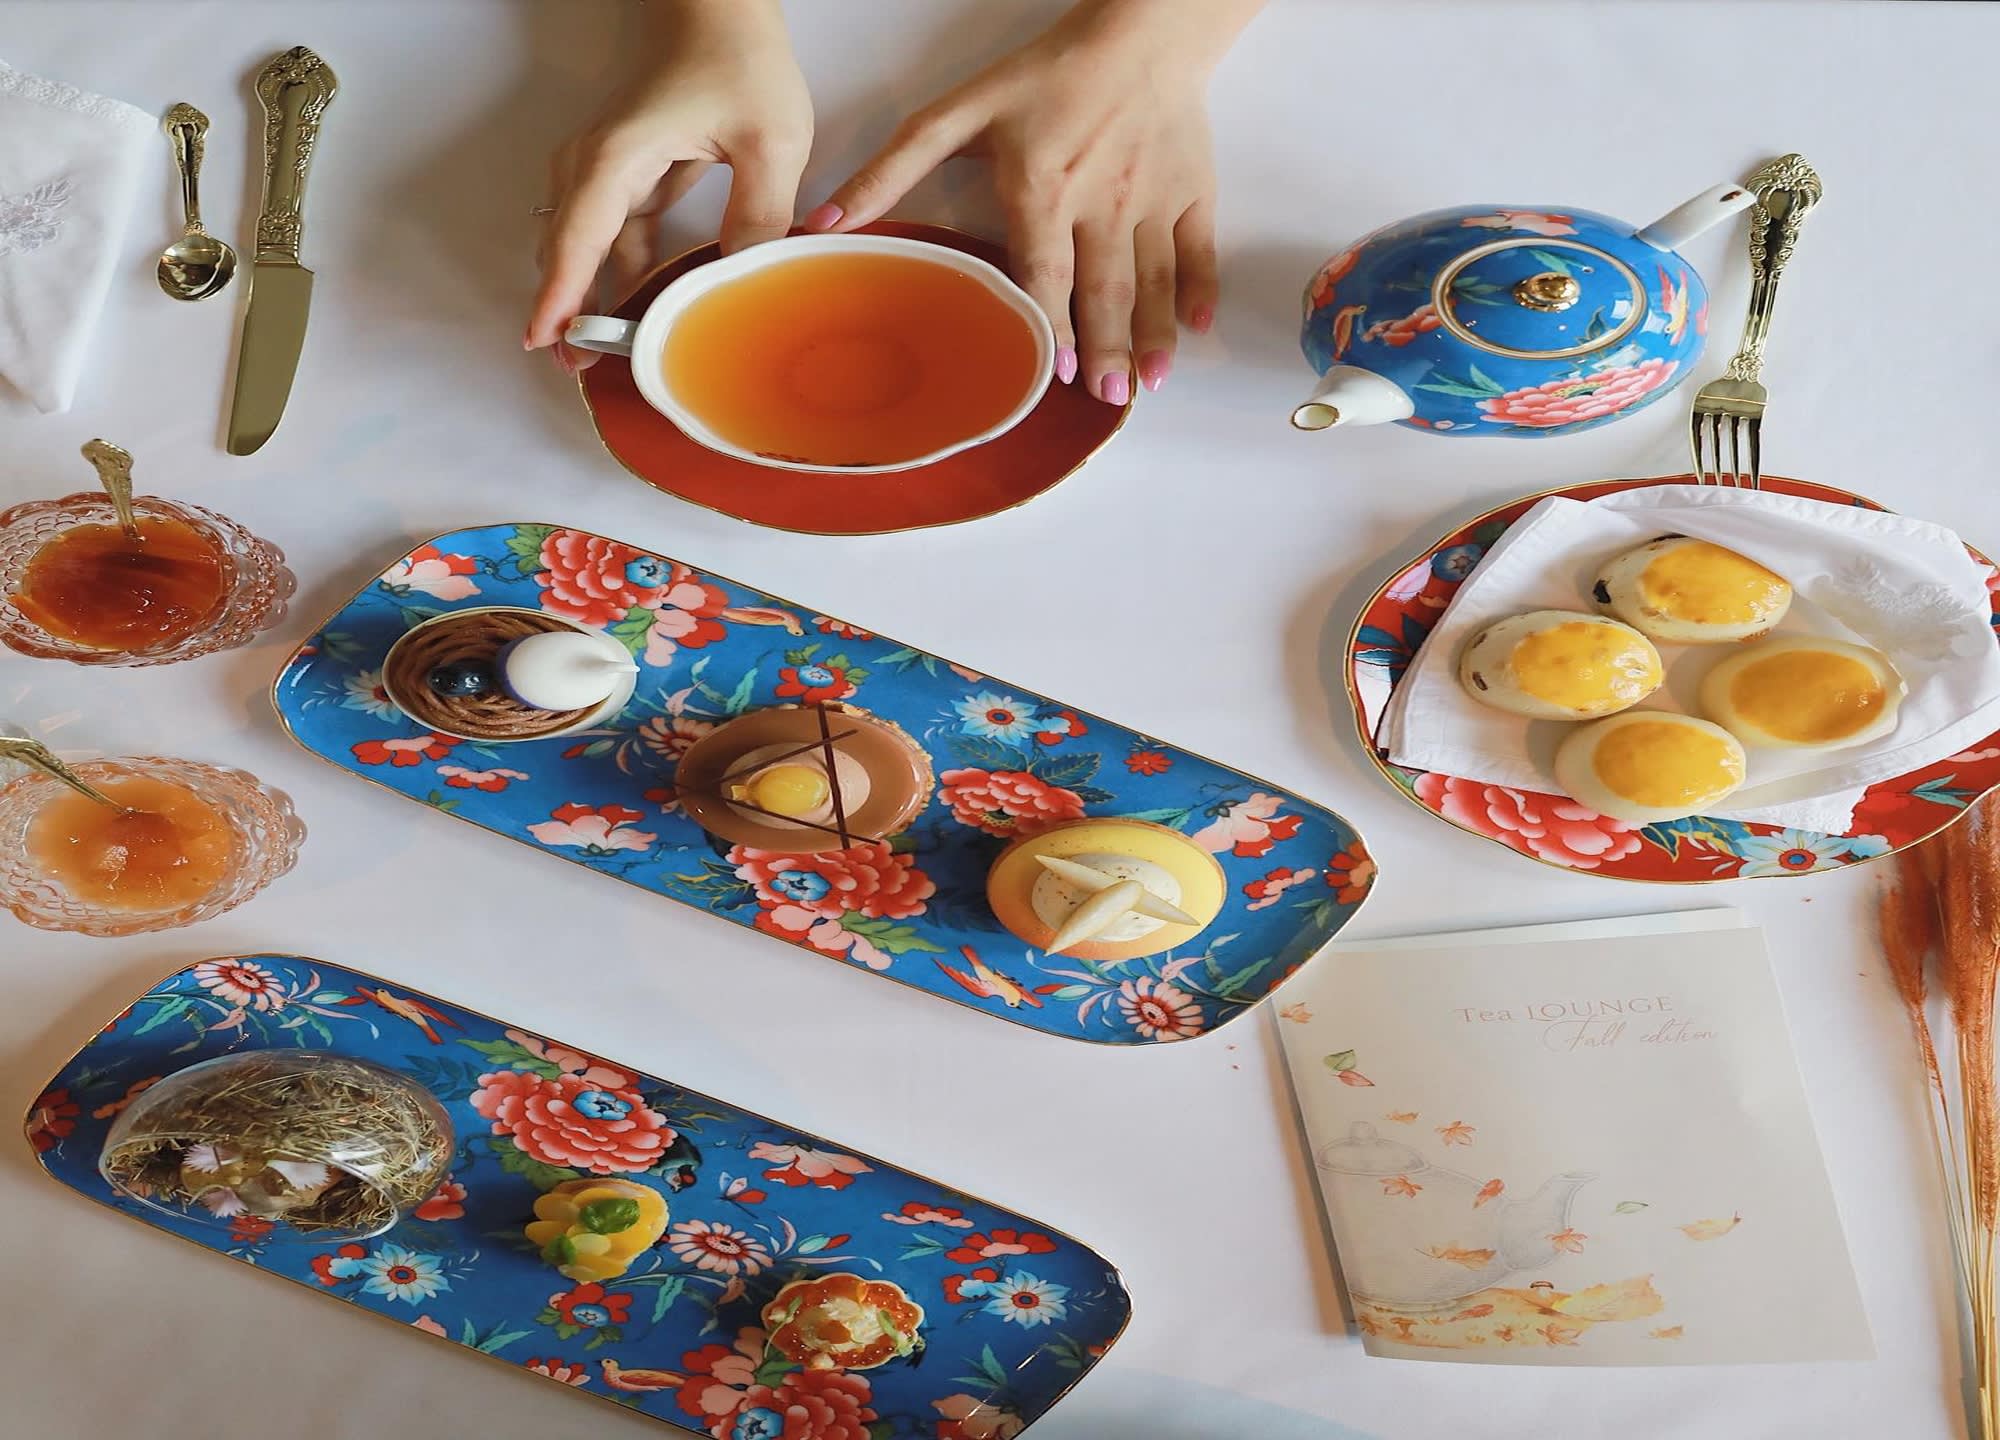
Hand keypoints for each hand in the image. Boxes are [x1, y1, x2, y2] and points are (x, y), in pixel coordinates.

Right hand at [525, 0, 811, 368]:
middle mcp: (596, 162)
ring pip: (585, 243)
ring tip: (599, 349)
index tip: (545, 341)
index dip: (561, 295)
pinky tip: (635, 305)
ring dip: (588, 292)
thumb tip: (745, 279)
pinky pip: (612, 232)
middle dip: (566, 308)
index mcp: (620, 156)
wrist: (720, 7)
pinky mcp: (627, 170)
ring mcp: (607, 166)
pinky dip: (617, 269)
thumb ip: (761, 213)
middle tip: (578, 369)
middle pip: (568, 248)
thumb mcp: (771, 140)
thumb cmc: (739, 57)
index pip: (580, 238)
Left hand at [808, 0, 1260, 403]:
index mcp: (1041, 189)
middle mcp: (1099, 203)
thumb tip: (827, 222)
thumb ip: (893, 170)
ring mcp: (1151, 202)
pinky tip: (1197, 330)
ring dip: (1152, 337)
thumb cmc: (1046, 74)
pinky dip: (1200, 292)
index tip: (1053, 373)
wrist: (1139, 31)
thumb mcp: (957, 113)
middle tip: (1105, 402)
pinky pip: (1198, 252)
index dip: (1050, 326)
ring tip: (1146, 384)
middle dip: (1106, 351)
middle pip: (1103, 291)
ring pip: (1153, 282)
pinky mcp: (1192, 193)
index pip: (1046, 273)